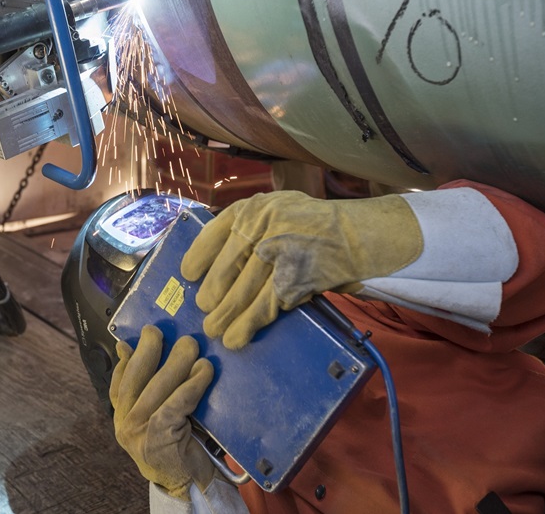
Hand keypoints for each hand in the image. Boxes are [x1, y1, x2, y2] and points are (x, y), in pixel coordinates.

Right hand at [110, 325, 215, 499]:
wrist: (187, 485)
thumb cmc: (176, 448)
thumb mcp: (156, 418)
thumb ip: (147, 390)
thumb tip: (132, 352)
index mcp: (121, 418)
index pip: (119, 382)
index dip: (127, 358)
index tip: (134, 338)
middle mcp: (124, 424)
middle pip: (135, 378)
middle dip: (148, 350)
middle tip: (160, 331)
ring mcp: (138, 432)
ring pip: (157, 387)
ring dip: (176, 362)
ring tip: (190, 345)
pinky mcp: (158, 437)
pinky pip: (176, 402)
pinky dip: (192, 383)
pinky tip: (203, 371)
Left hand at [180, 191, 421, 348]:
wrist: (356, 234)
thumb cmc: (309, 225)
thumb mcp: (275, 209)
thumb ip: (247, 227)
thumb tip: (211, 263)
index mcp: (252, 208)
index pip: (213, 234)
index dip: (198, 258)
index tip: (188, 275)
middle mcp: (261, 226)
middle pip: (225, 269)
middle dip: (212, 296)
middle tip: (204, 311)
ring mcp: (278, 252)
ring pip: (242, 292)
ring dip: (227, 316)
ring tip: (215, 330)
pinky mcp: (295, 279)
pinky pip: (265, 306)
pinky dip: (249, 324)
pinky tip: (238, 336)